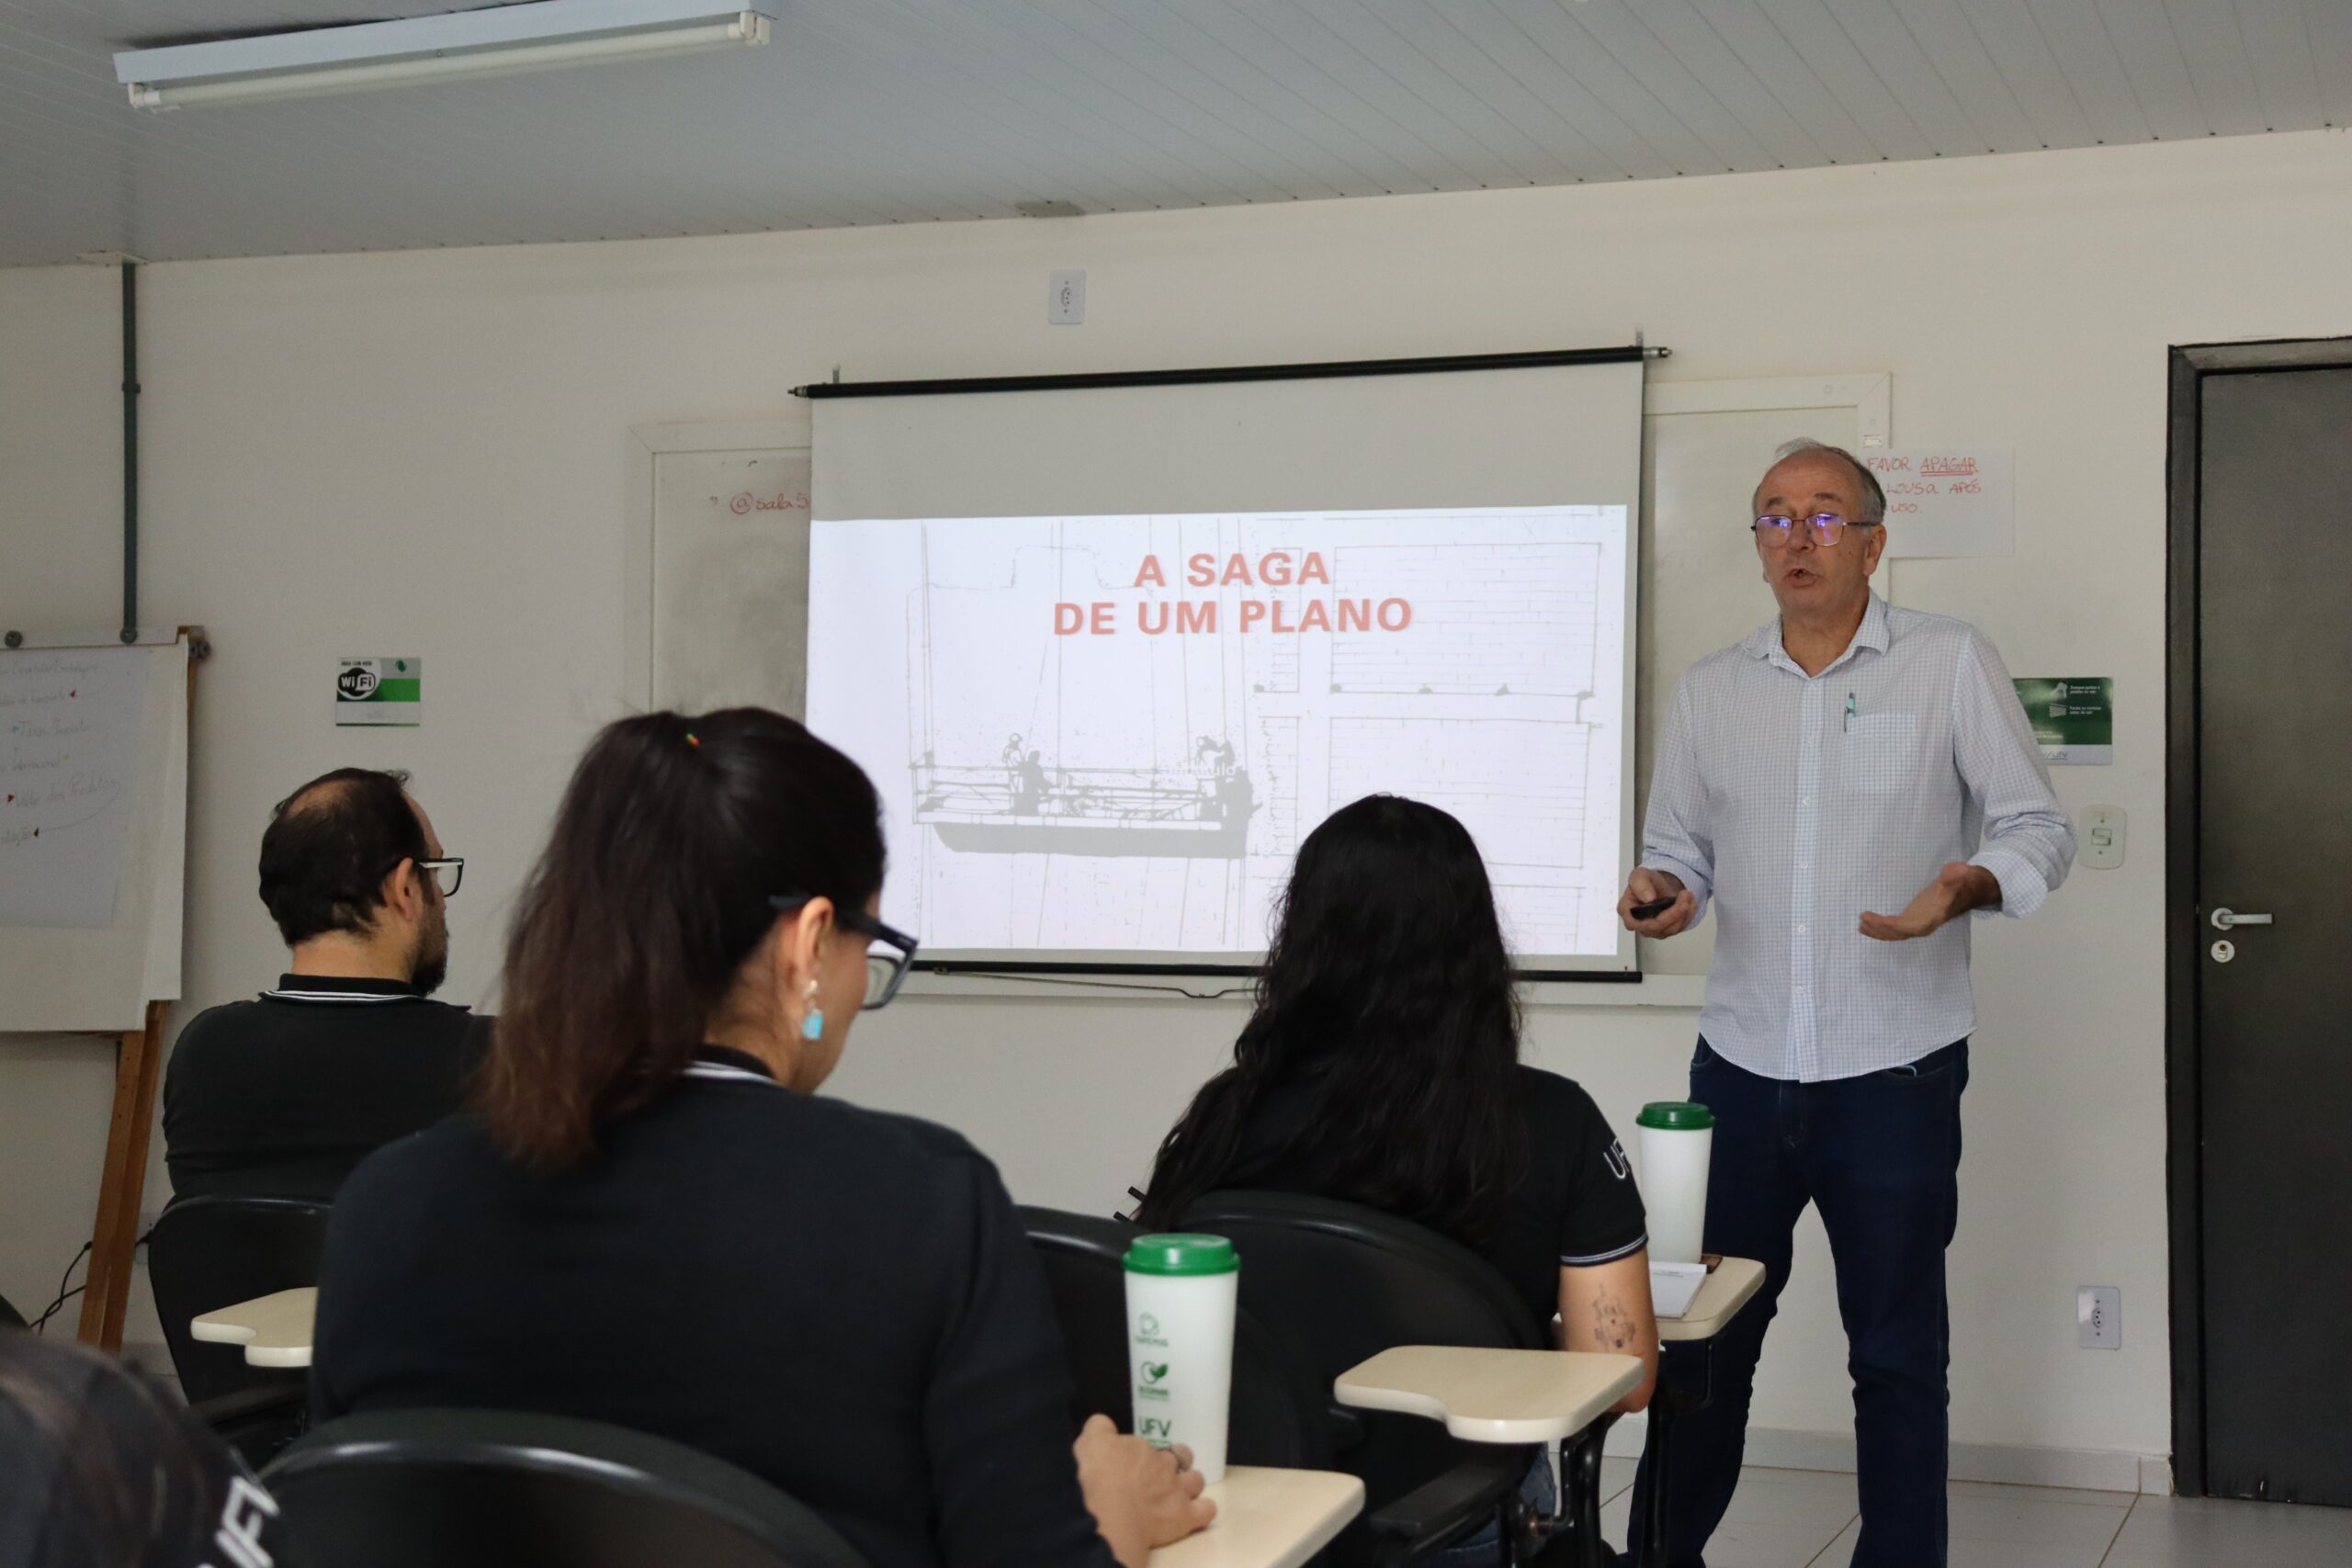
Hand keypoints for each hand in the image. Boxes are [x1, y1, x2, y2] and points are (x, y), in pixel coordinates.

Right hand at [1073, 1414, 1213, 1567]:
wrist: (1108, 1513)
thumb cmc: (1094, 1477)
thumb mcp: (1089, 1442)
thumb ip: (1100, 1429)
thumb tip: (1105, 1424)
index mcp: (1141, 1447)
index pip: (1146, 1447)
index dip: (1138, 1458)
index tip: (1128, 1469)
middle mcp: (1164, 1465)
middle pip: (1180, 1456)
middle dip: (1174, 1463)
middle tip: (1159, 1477)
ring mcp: (1178, 1490)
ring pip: (1196, 1480)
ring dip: (1190, 1484)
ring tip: (1178, 1495)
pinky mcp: (1185, 1516)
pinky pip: (1206, 1510)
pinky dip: (1203, 1510)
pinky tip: (1195, 1514)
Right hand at [1617, 867, 1696, 938]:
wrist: (1658, 885)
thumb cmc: (1645, 882)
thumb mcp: (1640, 875)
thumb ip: (1640, 885)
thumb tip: (1648, 898)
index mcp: (1627, 912)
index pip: (1637, 923)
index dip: (1654, 919)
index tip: (1667, 905)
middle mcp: (1640, 925)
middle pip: (1659, 927)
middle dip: (1675, 912)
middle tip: (1684, 896)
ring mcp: (1655, 929)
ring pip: (1673, 928)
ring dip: (1684, 911)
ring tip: (1688, 894)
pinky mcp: (1668, 929)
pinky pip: (1681, 926)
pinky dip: (1689, 913)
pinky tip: (1690, 901)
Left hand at [1860, 862, 1999, 941]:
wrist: (1965, 892)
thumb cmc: (1957, 885)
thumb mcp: (1956, 878)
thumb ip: (1954, 875)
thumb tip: (1961, 868)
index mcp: (1932, 918)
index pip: (1912, 926)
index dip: (1896, 926)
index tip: (1881, 921)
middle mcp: (1923, 926)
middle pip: (1899, 933)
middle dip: (1881, 929)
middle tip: (1863, 918)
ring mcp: (1916, 925)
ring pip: (1894, 934)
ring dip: (1877, 931)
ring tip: (1861, 924)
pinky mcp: (1911, 922)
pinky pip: (1893, 930)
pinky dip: (1880, 930)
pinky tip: (1865, 926)